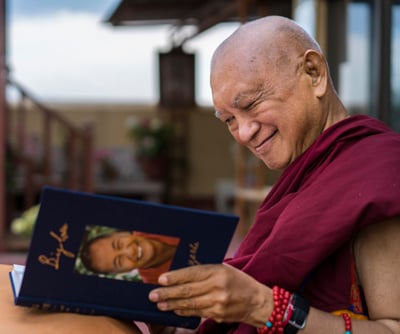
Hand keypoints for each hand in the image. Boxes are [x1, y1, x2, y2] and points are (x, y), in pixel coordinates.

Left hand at [148, 264, 271, 326]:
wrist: (257, 301)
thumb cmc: (238, 281)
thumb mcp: (224, 269)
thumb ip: (204, 271)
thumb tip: (180, 274)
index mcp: (218, 271)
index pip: (192, 274)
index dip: (175, 277)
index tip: (161, 280)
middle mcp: (218, 287)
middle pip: (188, 291)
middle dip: (168, 293)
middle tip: (153, 294)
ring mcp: (218, 303)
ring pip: (190, 304)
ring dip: (172, 304)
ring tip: (159, 304)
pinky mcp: (218, 314)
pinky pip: (197, 313)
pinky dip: (184, 311)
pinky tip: (174, 310)